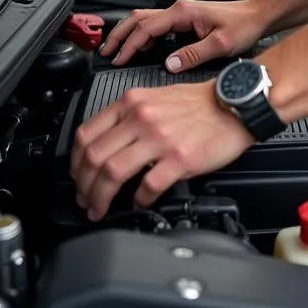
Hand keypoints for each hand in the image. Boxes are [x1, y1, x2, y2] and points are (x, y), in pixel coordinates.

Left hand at [70, 80, 254, 219]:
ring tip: (100, 209)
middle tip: (85, 201)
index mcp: (132, 102)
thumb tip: (107, 147)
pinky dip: (138, 200)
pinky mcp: (180, 159)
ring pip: (112, 172)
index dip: (74, 163)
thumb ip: (129, 117)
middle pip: (93, 157)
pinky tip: (139, 203)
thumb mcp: (155, 97)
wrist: (234, 105)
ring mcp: (160, 138)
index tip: (77, 178)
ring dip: (100, 198)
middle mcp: (141, 118)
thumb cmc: (199, 104)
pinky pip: (147, 186)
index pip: (86, 134)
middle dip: (83, 187)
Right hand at [99, 0, 265, 71]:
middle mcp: (179, 10)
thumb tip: (169, 64)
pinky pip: (156, 25)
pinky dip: (142, 35)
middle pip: (138, 19)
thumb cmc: (243, 25)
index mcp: (183, 12)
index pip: (146, 27)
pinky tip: (140, 48)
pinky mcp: (185, 19)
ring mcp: (181, 13)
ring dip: (129, 34)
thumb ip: (193, 54)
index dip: (129, 44)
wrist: (257, 15)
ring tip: (116, 50)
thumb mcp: (220, 44)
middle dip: (120, 35)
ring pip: (145, 20)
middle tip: (106, 52)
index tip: (118, 58)